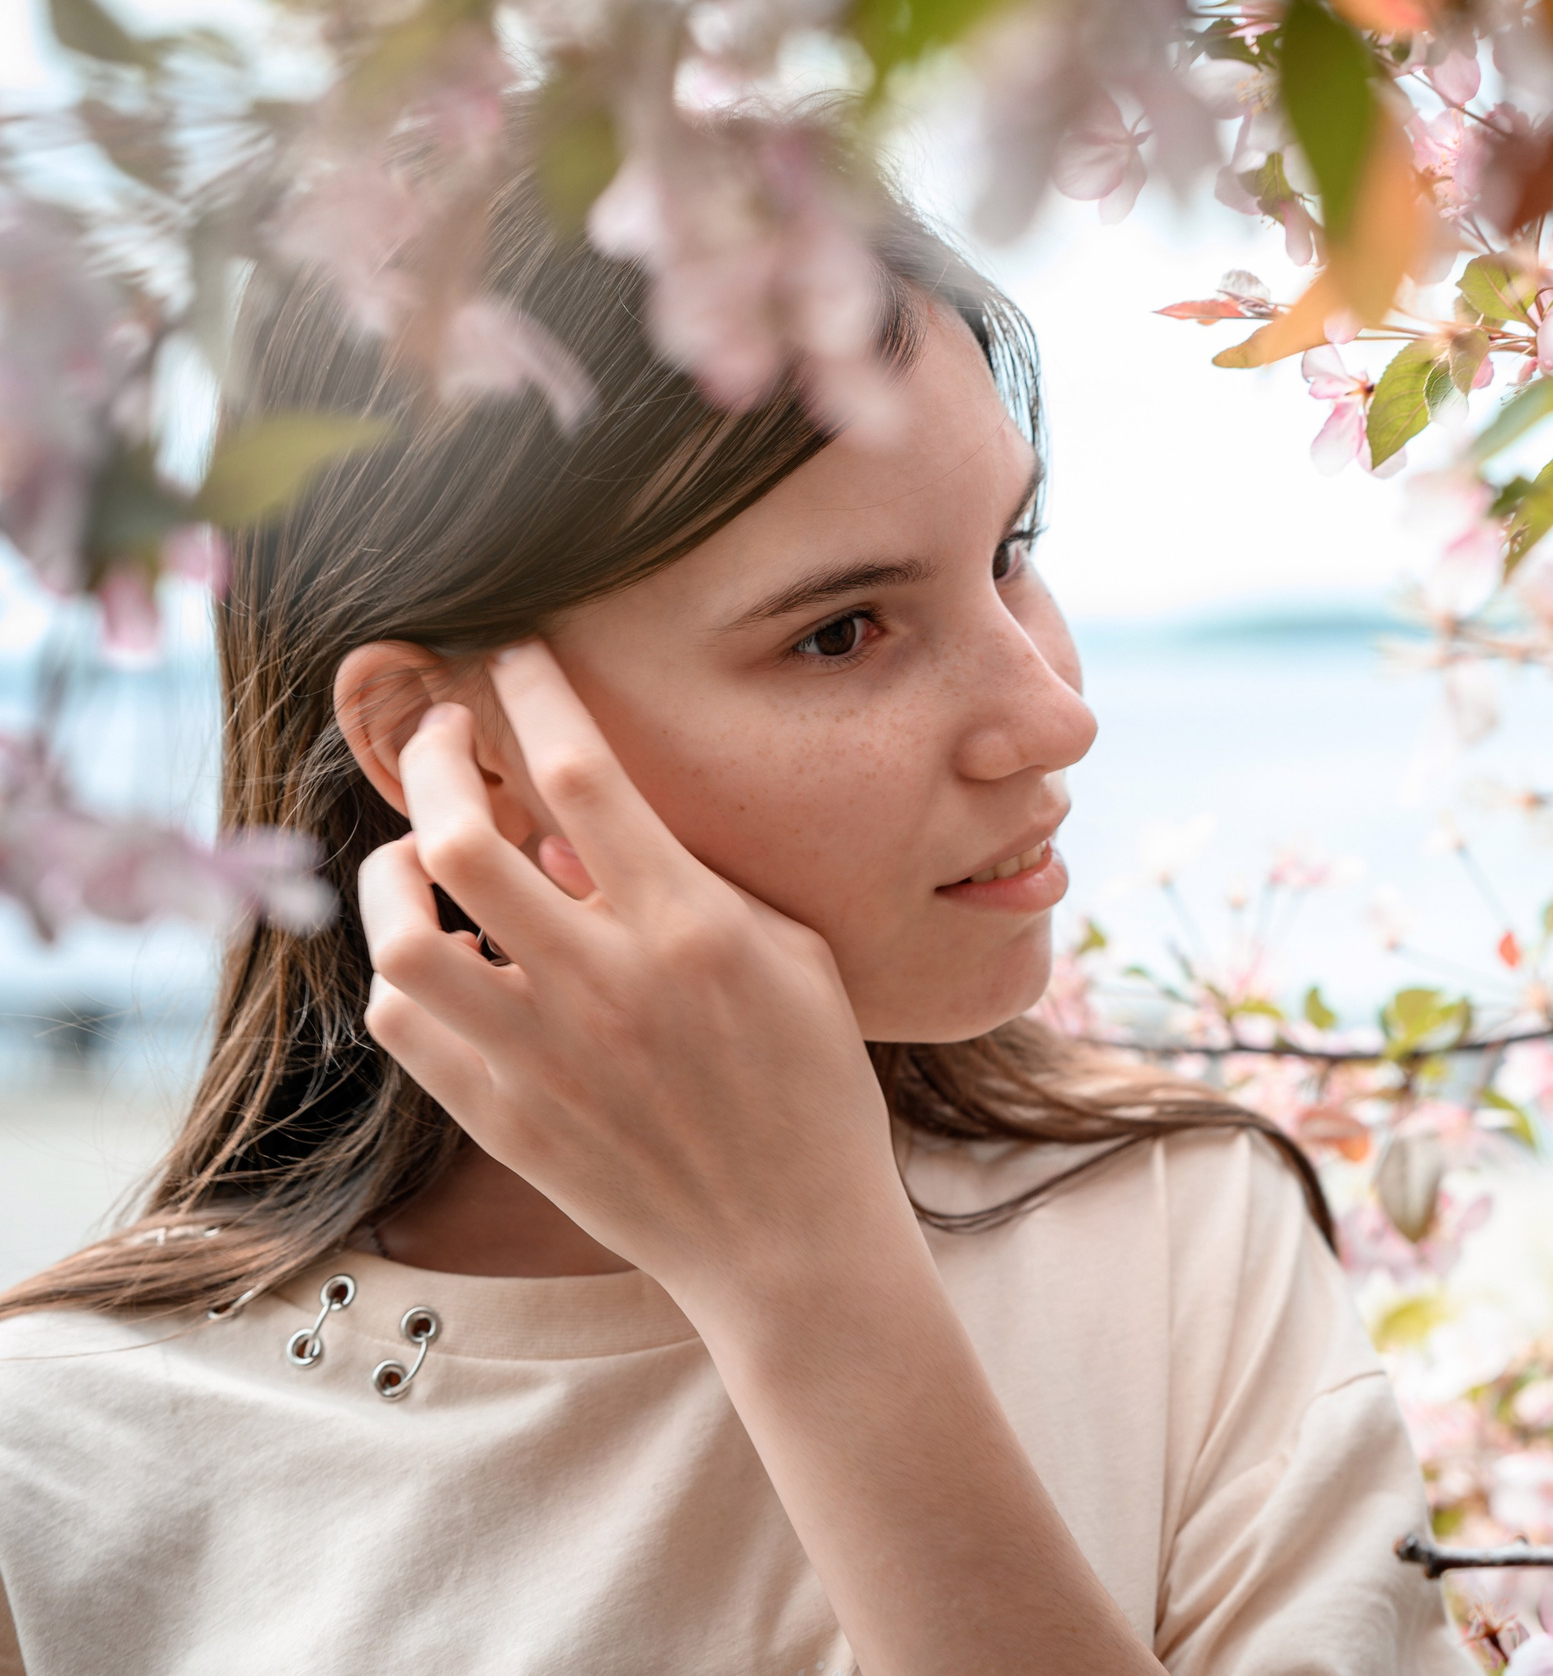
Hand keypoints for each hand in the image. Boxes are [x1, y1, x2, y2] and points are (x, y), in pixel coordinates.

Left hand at [358, 639, 895, 1294]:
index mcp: (692, 930)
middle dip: (436, 761)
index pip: (584, 775)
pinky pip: (406, 1025)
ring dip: (395, 873)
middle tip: (447, 738)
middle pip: (464, 840)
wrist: (790, 1240)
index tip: (514, 658)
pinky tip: (440, 954)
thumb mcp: (791, 956)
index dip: (535, 694)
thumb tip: (585, 832)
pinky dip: (406, 972)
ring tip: (419, 854)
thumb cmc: (811, 1086)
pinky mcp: (505, 1119)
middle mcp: (606, 985)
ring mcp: (544, 1058)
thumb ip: (696, 882)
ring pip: (404, 937)